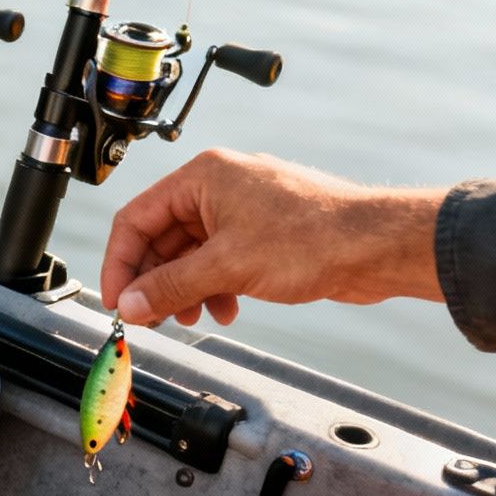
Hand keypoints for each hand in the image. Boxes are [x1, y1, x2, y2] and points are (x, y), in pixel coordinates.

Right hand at [100, 149, 447, 327]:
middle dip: (155, 282)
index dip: (120, 264)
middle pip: (162, 239)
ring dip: (185, 290)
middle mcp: (219, 188)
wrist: (377, 246)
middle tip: (150, 318)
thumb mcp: (226, 267)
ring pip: (191, 253)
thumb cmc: (314, 237)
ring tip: (191, 318)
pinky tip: (227, 309)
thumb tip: (130, 304)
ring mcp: (243, 210)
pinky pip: (220, 260)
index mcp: (202, 178)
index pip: (136, 219)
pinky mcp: (264, 233)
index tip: (117, 301)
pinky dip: (215, 287)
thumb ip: (170, 286)